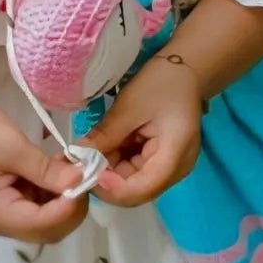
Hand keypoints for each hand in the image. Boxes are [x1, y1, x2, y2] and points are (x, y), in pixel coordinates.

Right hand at [0, 73, 92, 243]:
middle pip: (46, 231)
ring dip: (65, 202)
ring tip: (71, 171)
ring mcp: (4, 217)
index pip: (39, 224)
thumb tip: (80, 181)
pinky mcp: (10, 207)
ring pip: (47, 224)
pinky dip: (55, 197)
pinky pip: (40, 211)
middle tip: (83, 176)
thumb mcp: (15, 147)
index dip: (67, 208)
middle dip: (70, 208)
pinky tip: (60, 174)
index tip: (85, 181)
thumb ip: (46, 169)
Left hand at [85, 51, 204, 206]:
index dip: (111, 187)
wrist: (185, 70)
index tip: (86, 171)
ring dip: (107, 171)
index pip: (141, 189)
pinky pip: (133, 171)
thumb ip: (106, 135)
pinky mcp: (158, 162)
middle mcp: (174, 171)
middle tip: (78, 162)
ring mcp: (167, 168)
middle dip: (105, 180)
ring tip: (87, 152)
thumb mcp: (130, 106)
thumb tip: (77, 157)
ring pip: (130, 183)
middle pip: (135, 191)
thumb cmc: (162, 83)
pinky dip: (115, 163)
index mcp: (175, 157)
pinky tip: (101, 148)